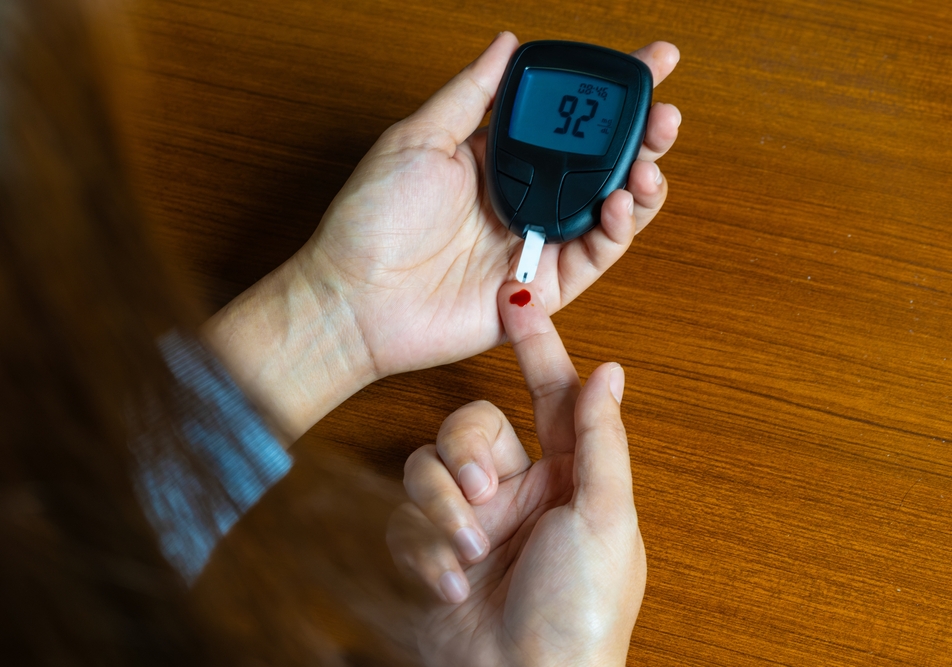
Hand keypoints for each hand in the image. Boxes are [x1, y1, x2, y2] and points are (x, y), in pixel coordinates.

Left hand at [305, 32, 680, 377]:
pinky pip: (594, 255)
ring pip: (610, 209)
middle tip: (664, 113)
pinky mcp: (543, 288)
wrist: (353, 300)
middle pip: (600, 163)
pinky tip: (618, 200)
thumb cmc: (370, 222)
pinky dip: (616, 229)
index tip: (654, 59)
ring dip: (640, 180)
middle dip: (643, 135)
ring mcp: (535, 243)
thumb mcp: (418, 139)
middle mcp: (523, 199)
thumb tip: (507, 44)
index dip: (611, 92)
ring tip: (650, 158)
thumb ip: (472, 94)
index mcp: (496, 159)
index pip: (567, 120)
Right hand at [387, 283, 644, 665]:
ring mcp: (473, 522)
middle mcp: (519, 492)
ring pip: (428, 464)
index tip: (517, 296)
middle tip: (484, 489)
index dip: (535, 345)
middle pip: (472, 423)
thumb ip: (599, 440)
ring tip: (469, 547)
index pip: (550, 394)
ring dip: (443, 506)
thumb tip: (610, 372)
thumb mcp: (604, 519)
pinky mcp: (432, 551)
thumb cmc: (580, 613)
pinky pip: (405, 518)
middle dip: (468, 449)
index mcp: (569, 478)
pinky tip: (451, 581)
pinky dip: (425, 548)